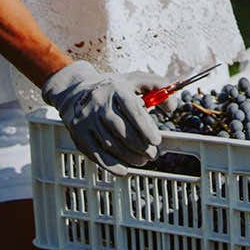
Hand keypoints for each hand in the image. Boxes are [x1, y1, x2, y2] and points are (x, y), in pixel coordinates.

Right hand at [41, 61, 165, 174]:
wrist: (76, 91)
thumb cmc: (114, 88)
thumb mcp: (135, 80)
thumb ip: (158, 86)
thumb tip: (172, 106)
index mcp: (117, 89)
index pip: (132, 109)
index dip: (145, 128)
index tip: (157, 141)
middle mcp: (100, 103)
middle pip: (121, 129)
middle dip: (140, 146)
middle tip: (152, 155)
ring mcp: (87, 119)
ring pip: (110, 143)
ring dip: (128, 156)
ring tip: (142, 160)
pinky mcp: (78, 133)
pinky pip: (95, 153)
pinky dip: (111, 164)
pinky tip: (124, 169)